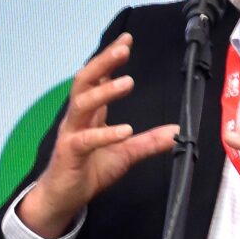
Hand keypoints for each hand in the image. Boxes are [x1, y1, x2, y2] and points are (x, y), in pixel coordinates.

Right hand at [19, 33, 178, 238]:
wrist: (63, 198)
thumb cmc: (87, 171)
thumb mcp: (124, 154)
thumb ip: (148, 141)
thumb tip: (176, 132)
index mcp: (89, 115)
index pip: (98, 79)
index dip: (109, 59)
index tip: (126, 40)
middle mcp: (77, 119)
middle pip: (85, 82)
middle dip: (103, 63)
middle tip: (123, 49)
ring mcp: (71, 134)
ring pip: (82, 104)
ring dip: (104, 92)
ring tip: (127, 82)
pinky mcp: (70, 153)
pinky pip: (86, 139)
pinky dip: (106, 134)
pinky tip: (125, 130)